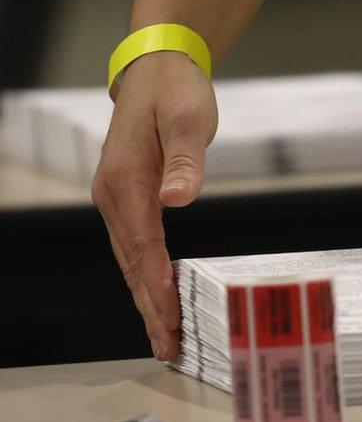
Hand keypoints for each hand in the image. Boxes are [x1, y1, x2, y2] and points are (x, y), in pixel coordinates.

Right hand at [92, 52, 216, 360]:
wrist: (157, 71)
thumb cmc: (176, 94)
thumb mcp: (187, 120)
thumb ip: (185, 162)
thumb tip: (178, 200)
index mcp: (126, 182)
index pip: (144, 247)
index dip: (158, 287)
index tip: (171, 320)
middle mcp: (114, 196)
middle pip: (132, 264)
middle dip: (151, 309)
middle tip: (168, 350)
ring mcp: (116, 200)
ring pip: (131, 261)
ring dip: (147, 300)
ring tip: (164, 339)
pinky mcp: (127, 199)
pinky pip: (135, 248)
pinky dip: (146, 277)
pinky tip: (158, 298)